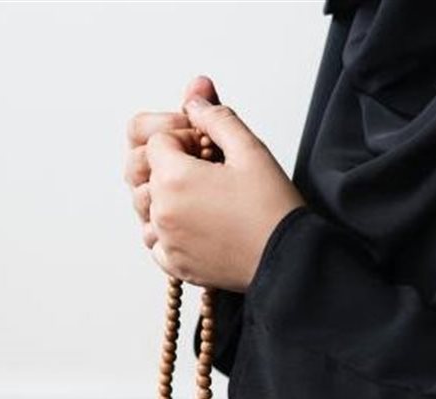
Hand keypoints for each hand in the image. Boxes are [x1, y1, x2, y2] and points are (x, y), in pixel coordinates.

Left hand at [124, 76, 305, 291]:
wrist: (290, 259)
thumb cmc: (273, 208)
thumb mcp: (251, 150)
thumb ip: (217, 118)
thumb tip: (194, 98)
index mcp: (174, 178)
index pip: (157, 141)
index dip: (184, 139)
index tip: (212, 151)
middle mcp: (162, 211)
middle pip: (146, 172)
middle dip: (171, 166)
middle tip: (209, 172)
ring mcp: (166, 240)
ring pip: (146, 207)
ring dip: (167, 197)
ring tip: (202, 197)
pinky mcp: (175, 264)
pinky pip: (155, 241)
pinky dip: (170, 231)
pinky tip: (199, 224)